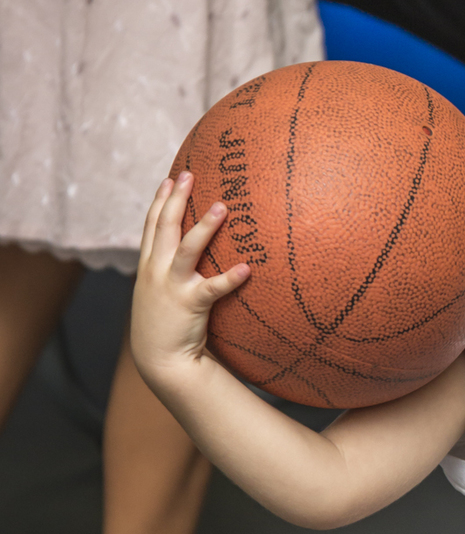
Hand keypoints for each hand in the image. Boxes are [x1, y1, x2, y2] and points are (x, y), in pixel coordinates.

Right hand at [131, 173, 249, 385]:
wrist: (160, 360)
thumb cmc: (165, 323)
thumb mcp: (158, 291)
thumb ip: (169, 269)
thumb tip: (191, 251)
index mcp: (149, 266)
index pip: (152, 226)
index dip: (160, 200)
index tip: (170, 178)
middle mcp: (157, 271)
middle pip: (165, 227)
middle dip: (176, 198)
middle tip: (189, 173)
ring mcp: (172, 287)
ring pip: (187, 249)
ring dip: (204, 227)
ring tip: (222, 206)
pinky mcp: (190, 305)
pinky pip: (213, 289)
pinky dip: (229, 278)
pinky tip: (247, 269)